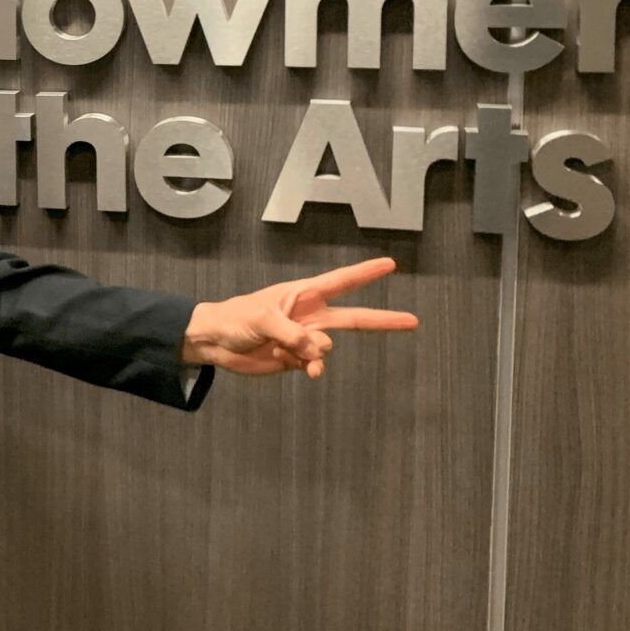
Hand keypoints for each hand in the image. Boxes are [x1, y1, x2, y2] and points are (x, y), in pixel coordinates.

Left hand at [182, 256, 417, 379]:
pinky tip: (285, 361)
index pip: (341, 281)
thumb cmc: (236, 318)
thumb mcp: (261, 318)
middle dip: (382, 320)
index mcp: (303, 295)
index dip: (366, 273)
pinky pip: (313, 365)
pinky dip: (305, 366)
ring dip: (314, 354)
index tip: (390, 264)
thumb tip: (319, 349)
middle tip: (413, 320)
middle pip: (354, 318)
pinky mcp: (296, 359)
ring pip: (327, 348)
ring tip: (289, 351)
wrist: (216, 343)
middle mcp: (310, 315)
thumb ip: (292, 333)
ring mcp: (304, 338)